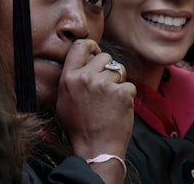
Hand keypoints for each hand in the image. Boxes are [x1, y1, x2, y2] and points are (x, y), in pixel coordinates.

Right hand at [55, 39, 135, 179]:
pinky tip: (119, 108)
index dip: (91, 46)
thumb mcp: (64, 100)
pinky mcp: (121, 92)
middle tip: (106, 87)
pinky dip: (127, 96)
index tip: (96, 53)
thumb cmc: (80, 127)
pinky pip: (129, 84)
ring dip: (118, 82)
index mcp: (69, 77)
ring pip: (119, 69)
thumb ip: (71, 78)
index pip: (80, 45)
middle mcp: (85, 77)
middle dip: (108, 68)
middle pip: (104, 56)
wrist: (96, 148)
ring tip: (111, 101)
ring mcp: (104, 84)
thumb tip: (82, 61)